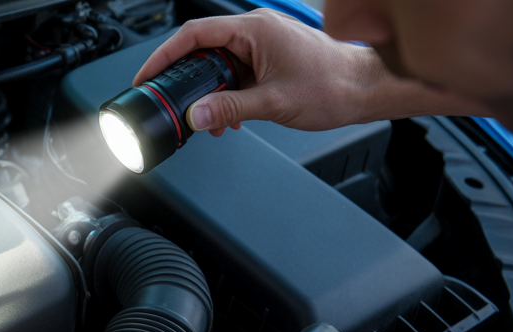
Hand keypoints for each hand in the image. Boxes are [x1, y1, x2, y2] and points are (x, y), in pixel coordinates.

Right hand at [135, 9, 429, 133]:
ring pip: (220, 63)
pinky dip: (227, 92)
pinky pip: (236, 70)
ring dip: (210, 91)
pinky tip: (230, 116)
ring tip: (209, 119)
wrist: (365, 89)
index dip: (164, 55)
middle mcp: (257, 31)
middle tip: (171, 102)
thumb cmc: (332, 86)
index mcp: (254, 30)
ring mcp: (263, 43)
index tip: (147, 75)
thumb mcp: (273, 103)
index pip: (194, 34)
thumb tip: (195, 116)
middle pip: (203, 48)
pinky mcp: (270, 56)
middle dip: (186, 78)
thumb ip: (228, 109)